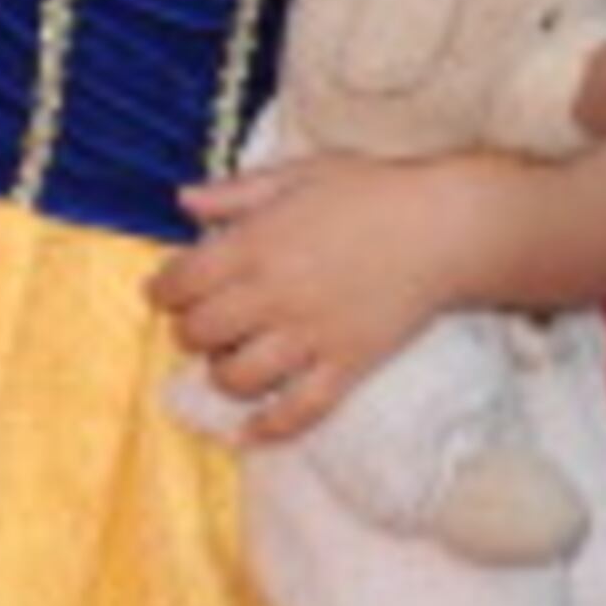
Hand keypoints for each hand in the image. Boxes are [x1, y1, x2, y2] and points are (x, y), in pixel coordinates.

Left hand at [147, 149, 488, 442]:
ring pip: (238, 377)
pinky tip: (248, 431)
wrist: (443, 227)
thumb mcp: (298, 174)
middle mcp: (275, 295)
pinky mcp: (346, 365)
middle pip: (201, 333)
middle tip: (200, 323)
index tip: (166, 292)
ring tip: (229, 359)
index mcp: (257, 244)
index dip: (162, 291)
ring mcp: (310, 335)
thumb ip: (236, 191)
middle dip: (188, 331)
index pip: (182, 283)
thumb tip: (181, 200)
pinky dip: (269, 427)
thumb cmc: (370, 191)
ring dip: (221, 373)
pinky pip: (300, 410)